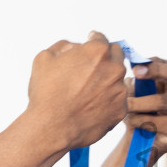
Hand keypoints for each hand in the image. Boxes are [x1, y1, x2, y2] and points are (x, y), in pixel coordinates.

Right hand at [28, 32, 128, 150]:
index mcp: (97, 52)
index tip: (90, 43)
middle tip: (92, 66)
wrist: (51, 128)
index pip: (101, 38)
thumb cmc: (46, 94)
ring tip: (87, 92)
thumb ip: (65, 45)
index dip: (93, 40)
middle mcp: (114, 69)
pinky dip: (108, 100)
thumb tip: (77, 46)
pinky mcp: (121, 110)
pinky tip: (91, 106)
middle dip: (105, 56)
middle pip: (116, 54)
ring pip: (118, 79)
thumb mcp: (45, 58)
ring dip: (107, 80)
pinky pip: (117, 100)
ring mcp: (120, 91)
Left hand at [125, 57, 166, 159]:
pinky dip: (140, 120)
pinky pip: (157, 122)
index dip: (152, 63)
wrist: (145, 139)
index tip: (135, 64)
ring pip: (161, 101)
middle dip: (154, 71)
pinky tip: (131, 121)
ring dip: (139, 103)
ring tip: (125, 106)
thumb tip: (129, 78)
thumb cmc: (141, 110)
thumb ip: (136, 84)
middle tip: (136, 72)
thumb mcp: (136, 93)